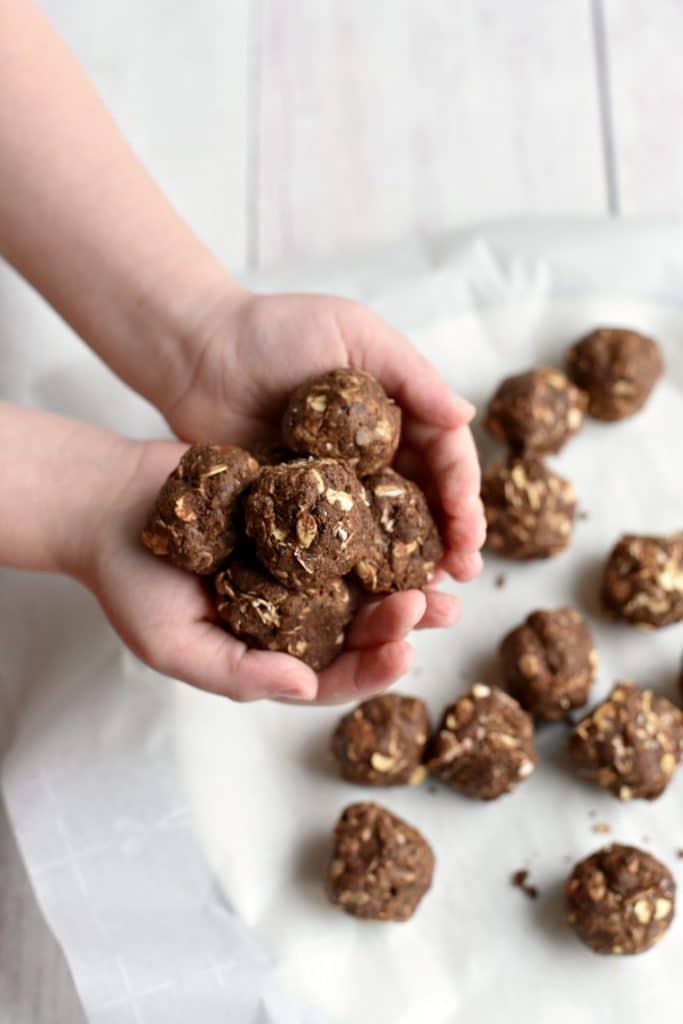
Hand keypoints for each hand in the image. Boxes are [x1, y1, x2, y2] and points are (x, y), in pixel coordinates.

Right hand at [86, 438, 462, 703]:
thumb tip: (306, 686)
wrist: (110, 503)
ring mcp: (299, 560)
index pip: (331, 676)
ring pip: (364, 576)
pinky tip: (408, 514)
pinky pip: (345, 521)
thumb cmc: (132, 583)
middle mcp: (293, 610)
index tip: (403, 655)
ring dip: (404, 575)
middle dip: (402, 622)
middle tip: (435, 606)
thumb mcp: (174, 644)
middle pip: (360, 627)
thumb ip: (238, 674)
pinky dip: (377, 522)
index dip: (370, 672)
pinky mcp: (298, 511)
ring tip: (443, 569)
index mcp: (270, 651)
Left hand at [168, 291, 484, 577]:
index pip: (444, 456)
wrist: (197, 355)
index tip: (470, 529)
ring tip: (430, 593)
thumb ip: (411, 374)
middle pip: (423, 502)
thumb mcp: (353, 331)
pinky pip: (331, 544)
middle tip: (462, 572)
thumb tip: (469, 415)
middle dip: (449, 538)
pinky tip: (371, 595)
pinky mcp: (295, 510)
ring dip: (411, 563)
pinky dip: (355, 571)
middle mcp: (374, 455)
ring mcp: (335, 486)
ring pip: (384, 531)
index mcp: (397, 414)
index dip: (463, 493)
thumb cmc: (276, 330)